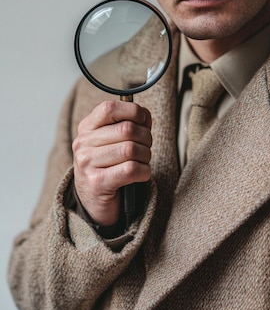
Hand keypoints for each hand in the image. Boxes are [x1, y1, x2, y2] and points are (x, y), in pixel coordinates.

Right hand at [72, 100, 151, 225]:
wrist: (92, 201)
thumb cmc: (108, 165)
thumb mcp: (113, 140)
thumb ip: (130, 122)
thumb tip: (145, 114)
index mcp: (87, 127)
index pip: (109, 108)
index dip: (132, 110)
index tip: (142, 120)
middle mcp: (83, 144)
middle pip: (127, 129)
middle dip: (146, 137)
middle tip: (146, 146)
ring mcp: (87, 164)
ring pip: (131, 149)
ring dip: (146, 156)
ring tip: (142, 161)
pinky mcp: (97, 183)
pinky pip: (131, 169)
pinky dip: (144, 171)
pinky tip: (141, 174)